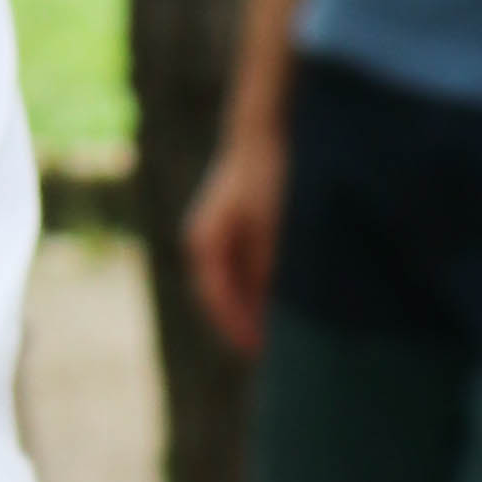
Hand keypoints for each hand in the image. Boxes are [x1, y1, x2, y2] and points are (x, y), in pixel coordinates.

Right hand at [184, 128, 283, 361]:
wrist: (261, 131)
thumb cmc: (267, 177)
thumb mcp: (272, 226)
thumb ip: (269, 267)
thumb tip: (271, 304)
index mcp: (206, 245)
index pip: (217, 299)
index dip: (238, 327)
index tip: (258, 350)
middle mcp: (204, 241)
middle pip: (220, 294)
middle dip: (242, 321)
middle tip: (267, 349)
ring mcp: (215, 232)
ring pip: (231, 281)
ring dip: (250, 304)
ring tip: (274, 327)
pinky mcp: (231, 224)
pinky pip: (239, 266)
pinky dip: (255, 284)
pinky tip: (277, 294)